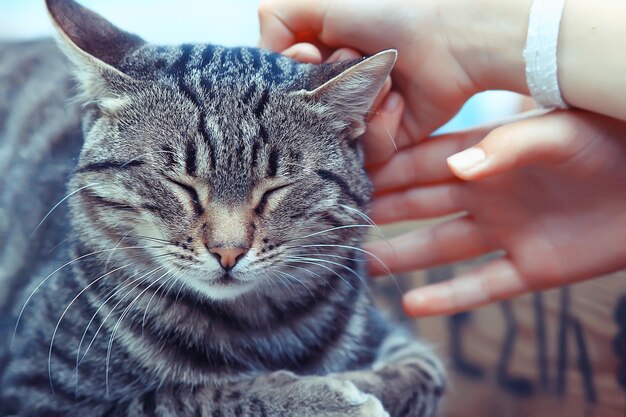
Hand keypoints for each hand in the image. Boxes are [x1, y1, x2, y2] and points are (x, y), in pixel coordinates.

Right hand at [258, 0, 479, 165]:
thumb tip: (264, 57)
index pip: (280, 88)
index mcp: (313, 60)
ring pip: (331, 141)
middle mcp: (329, 91)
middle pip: (302, 118)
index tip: (310, 54)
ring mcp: (354, 119)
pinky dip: (382, 125)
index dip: (291, 77)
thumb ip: (275, 20)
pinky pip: (365, 154)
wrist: (449, 38)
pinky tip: (397, 99)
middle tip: (352, 58)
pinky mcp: (382, 142)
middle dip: (327, 89)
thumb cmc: (387, 11)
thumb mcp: (318, 0)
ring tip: (383, 80)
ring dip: (357, 105)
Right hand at [365, 110, 625, 315]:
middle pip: (423, 205)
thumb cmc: (606, 143)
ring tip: (362, 263)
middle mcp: (487, 194)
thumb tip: (456, 167)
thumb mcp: (557, 133)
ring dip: (405, 254)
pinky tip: (414, 305)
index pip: (425, 163)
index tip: (349, 177)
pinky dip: (449, 298)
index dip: (388, 170)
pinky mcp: (531, 268)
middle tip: (339, 220)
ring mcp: (506, 232)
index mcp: (488, 157)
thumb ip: (505, 146)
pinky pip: (483, 285)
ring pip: (442, 246)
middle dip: (383, 211)